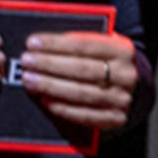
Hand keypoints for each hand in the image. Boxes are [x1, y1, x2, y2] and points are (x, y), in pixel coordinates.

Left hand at [21, 30, 137, 130]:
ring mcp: (122, 98)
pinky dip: (63, 108)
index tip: (33, 42)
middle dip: (50, 64)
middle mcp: (126, 74)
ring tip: (30, 79)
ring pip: (81, 92)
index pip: (85, 44)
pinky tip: (45, 100)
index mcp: (123, 49)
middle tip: (27, 61)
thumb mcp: (100, 44)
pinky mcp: (116, 118)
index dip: (56, 43)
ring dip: (51, 86)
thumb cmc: (105, 61)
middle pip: (82, 68)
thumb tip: (44, 40)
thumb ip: (78, 40)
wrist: (130, 86)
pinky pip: (85, 115)